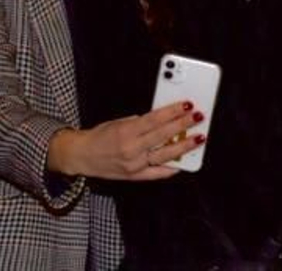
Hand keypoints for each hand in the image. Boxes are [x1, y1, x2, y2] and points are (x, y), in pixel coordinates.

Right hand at [48, 101, 205, 180]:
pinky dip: (171, 168)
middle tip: (199, 117)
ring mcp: (134, 165)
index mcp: (126, 131)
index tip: (187, 105)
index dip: (172, 112)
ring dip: (184, 147)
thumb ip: (140, 121)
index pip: (154, 120)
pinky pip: (157, 174)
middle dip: (183, 125)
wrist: (82, 156)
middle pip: (162, 136)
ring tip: (198, 138)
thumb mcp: (119, 121)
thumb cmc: (101, 136)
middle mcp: (131, 149)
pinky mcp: (134, 176)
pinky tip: (183, 163)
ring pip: (164, 156)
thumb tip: (163, 118)